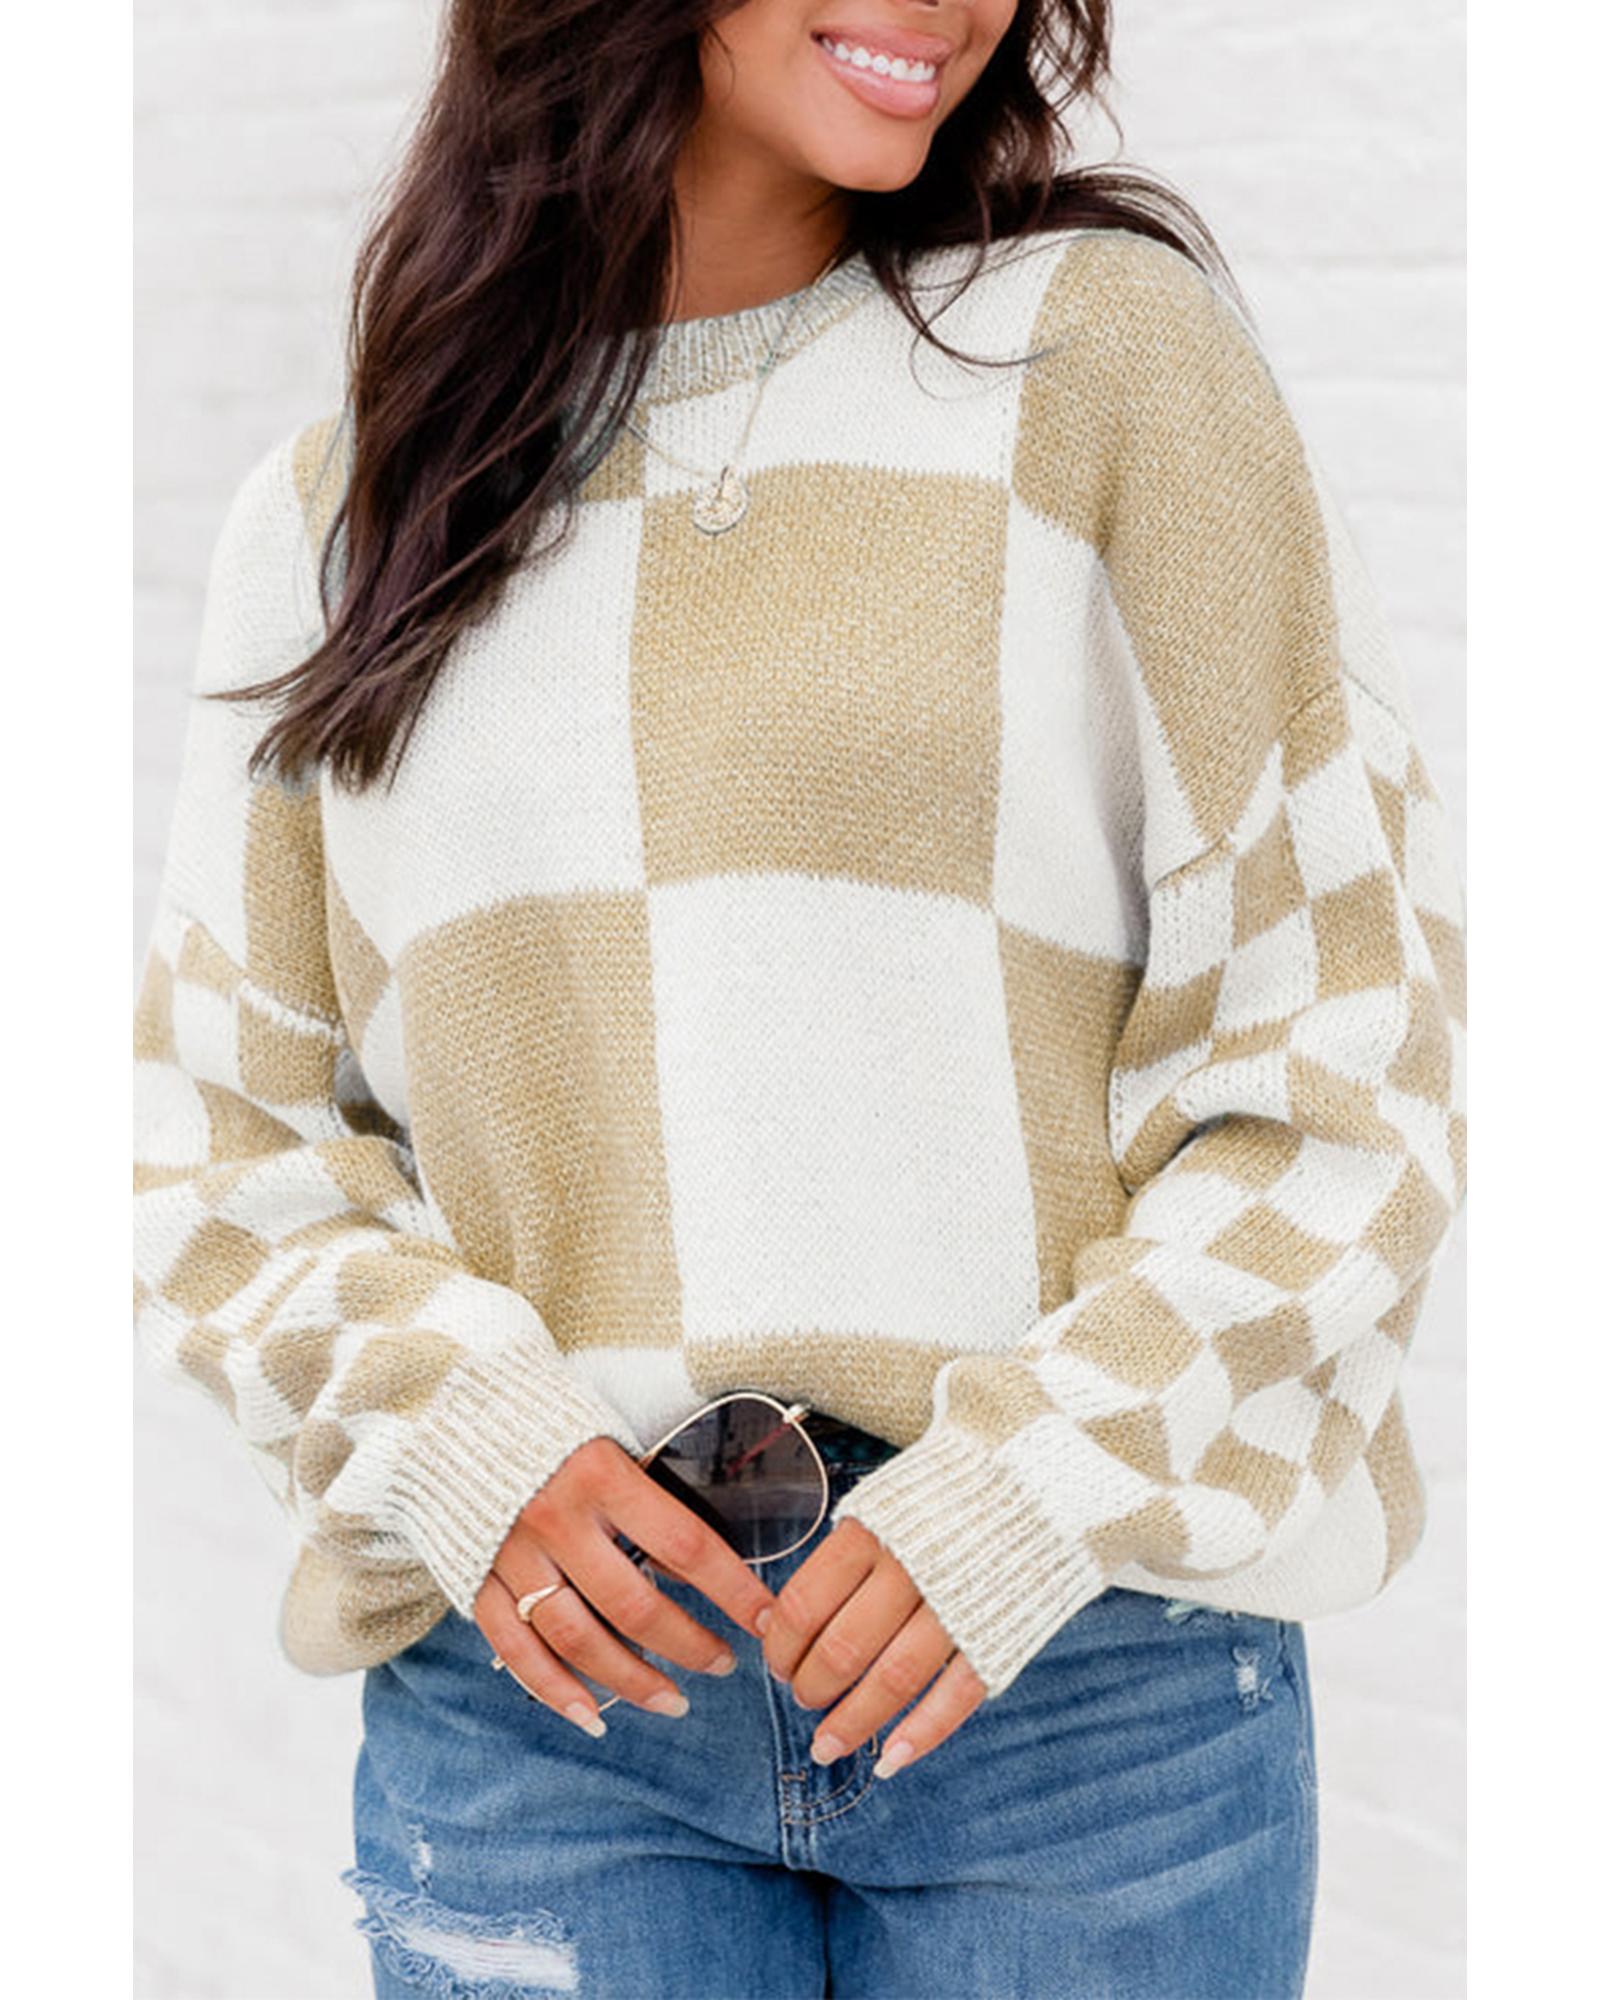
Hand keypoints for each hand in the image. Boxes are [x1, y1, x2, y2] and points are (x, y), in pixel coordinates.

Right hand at [475, 1436, 777, 1733]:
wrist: (450, 1412)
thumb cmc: (548, 1426)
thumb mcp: (610, 1444)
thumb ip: (648, 1503)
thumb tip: (697, 1573)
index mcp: (600, 1474)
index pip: (685, 1545)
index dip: (732, 1590)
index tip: (767, 1620)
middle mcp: (555, 1518)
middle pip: (634, 1606)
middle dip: (688, 1646)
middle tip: (723, 1664)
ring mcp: (510, 1554)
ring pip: (578, 1639)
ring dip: (632, 1681)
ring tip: (674, 1701)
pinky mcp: (475, 1579)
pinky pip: (516, 1650)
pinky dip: (554, 1690)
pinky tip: (591, 1716)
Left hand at [760, 1518, 985, 1776]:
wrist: (1039, 1482)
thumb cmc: (945, 1497)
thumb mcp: (884, 1504)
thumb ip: (838, 1556)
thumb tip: (779, 1618)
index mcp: (873, 1531)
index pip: (806, 1605)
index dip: (782, 1646)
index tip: (777, 1663)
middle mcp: (910, 1569)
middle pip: (842, 1649)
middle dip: (812, 1686)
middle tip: (803, 1698)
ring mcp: (957, 1605)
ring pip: (893, 1680)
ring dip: (853, 1722)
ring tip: (827, 1744)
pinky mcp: (998, 1633)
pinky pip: (957, 1695)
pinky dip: (922, 1734)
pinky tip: (891, 1758)